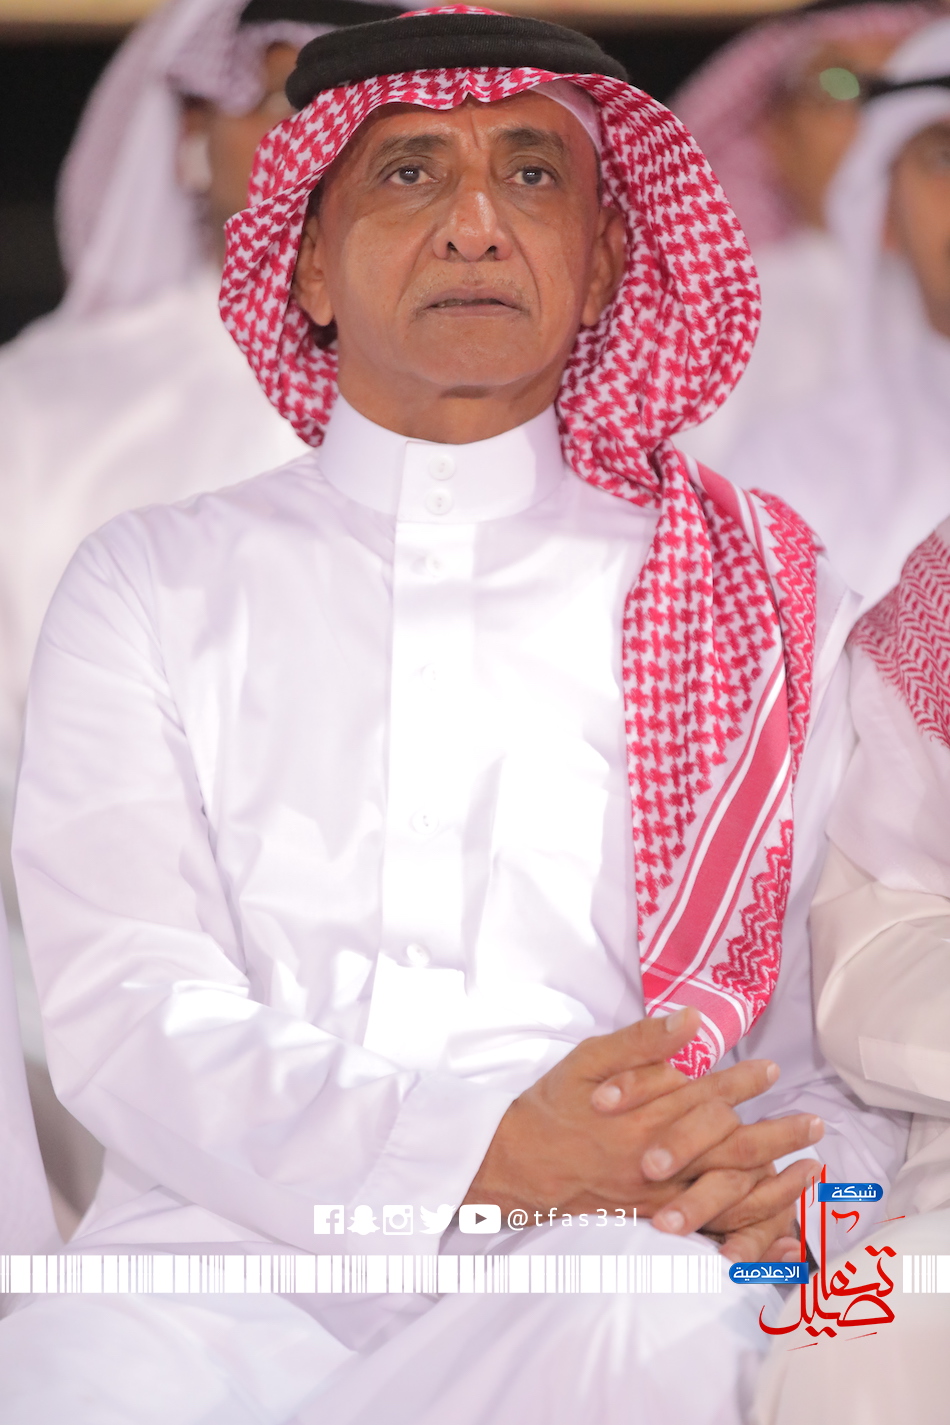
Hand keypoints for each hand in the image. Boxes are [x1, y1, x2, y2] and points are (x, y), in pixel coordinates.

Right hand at [464, 1009, 817, 1230]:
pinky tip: (777, 1221)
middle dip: (777, 1136)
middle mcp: (657, 1158)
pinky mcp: (655, 1217)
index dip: (742, 1083)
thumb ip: (640, 1042)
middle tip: (815, 1125)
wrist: (519, 1165)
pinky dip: (750, 1226)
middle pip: (729, 1148)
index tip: (773, 1071)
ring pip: (728, 1192)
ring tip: (811, 1169)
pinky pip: (712, 1226)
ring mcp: (658, 1194)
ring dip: (774, 1181)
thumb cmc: (554, 1105)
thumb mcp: (588, 1060)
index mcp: (643, 1115)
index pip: (705, 1096)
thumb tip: (690, 1020)